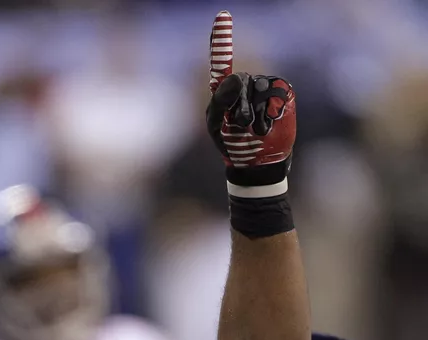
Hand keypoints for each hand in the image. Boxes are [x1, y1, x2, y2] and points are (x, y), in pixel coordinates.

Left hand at [206, 11, 296, 188]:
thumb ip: (220, 102)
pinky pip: (276, 98)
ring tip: (253, 130)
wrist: (257, 162)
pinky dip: (269, 116)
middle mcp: (247, 83)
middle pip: (242, 82)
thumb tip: (237, 76)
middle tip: (240, 127)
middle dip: (239, 107)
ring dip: (255, 116)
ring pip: (260, 91)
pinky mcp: (284, 94)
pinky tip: (267, 126)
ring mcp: (267, 87)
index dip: (221, 40)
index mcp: (226, 89)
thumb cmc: (232, 143)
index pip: (222, 62)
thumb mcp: (217, 126)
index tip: (222, 15)